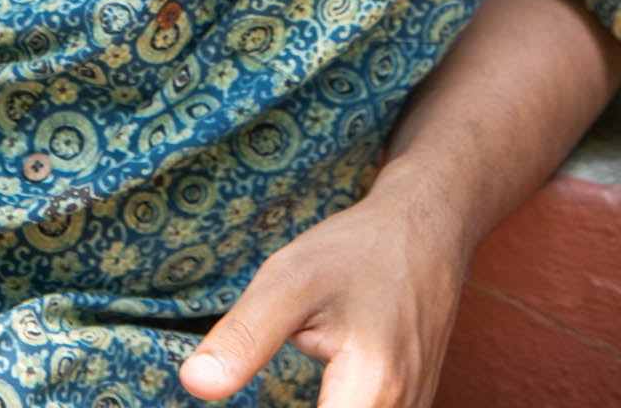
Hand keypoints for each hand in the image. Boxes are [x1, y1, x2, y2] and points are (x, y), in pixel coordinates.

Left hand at [177, 166, 469, 406]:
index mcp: (372, 391)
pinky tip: (320, 391)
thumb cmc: (359, 250)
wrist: (427, 230)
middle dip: (288, 407)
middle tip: (256, 360)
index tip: (242, 390)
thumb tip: (193, 383)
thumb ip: (245, 336)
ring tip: (291, 376)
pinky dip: (335, 407)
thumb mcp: (291, 279)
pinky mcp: (409, 406)